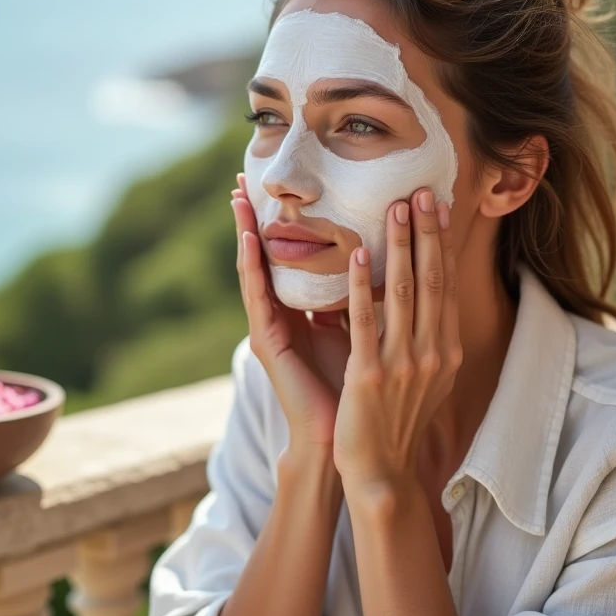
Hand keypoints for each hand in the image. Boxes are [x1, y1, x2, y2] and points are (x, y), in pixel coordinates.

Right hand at [231, 174, 350, 455]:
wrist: (347, 438)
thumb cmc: (355, 388)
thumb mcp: (360, 330)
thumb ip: (358, 298)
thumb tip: (378, 260)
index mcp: (301, 310)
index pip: (287, 256)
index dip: (280, 222)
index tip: (274, 187)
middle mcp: (281, 314)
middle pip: (264, 256)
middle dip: (252, 218)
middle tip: (242, 177)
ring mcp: (270, 327)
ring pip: (254, 269)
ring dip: (244, 231)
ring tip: (237, 196)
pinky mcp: (269, 343)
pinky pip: (258, 296)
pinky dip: (252, 265)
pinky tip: (248, 238)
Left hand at [333, 187, 462, 496]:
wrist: (383, 472)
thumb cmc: (399, 423)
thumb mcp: (426, 378)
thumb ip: (427, 339)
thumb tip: (427, 300)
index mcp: (446, 351)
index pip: (446, 285)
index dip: (442, 243)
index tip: (439, 206)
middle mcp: (432, 353)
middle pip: (432, 280)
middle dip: (427, 232)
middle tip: (421, 191)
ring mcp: (402, 364)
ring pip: (404, 292)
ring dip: (400, 246)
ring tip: (395, 207)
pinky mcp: (369, 376)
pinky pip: (366, 322)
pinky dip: (363, 286)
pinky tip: (357, 255)